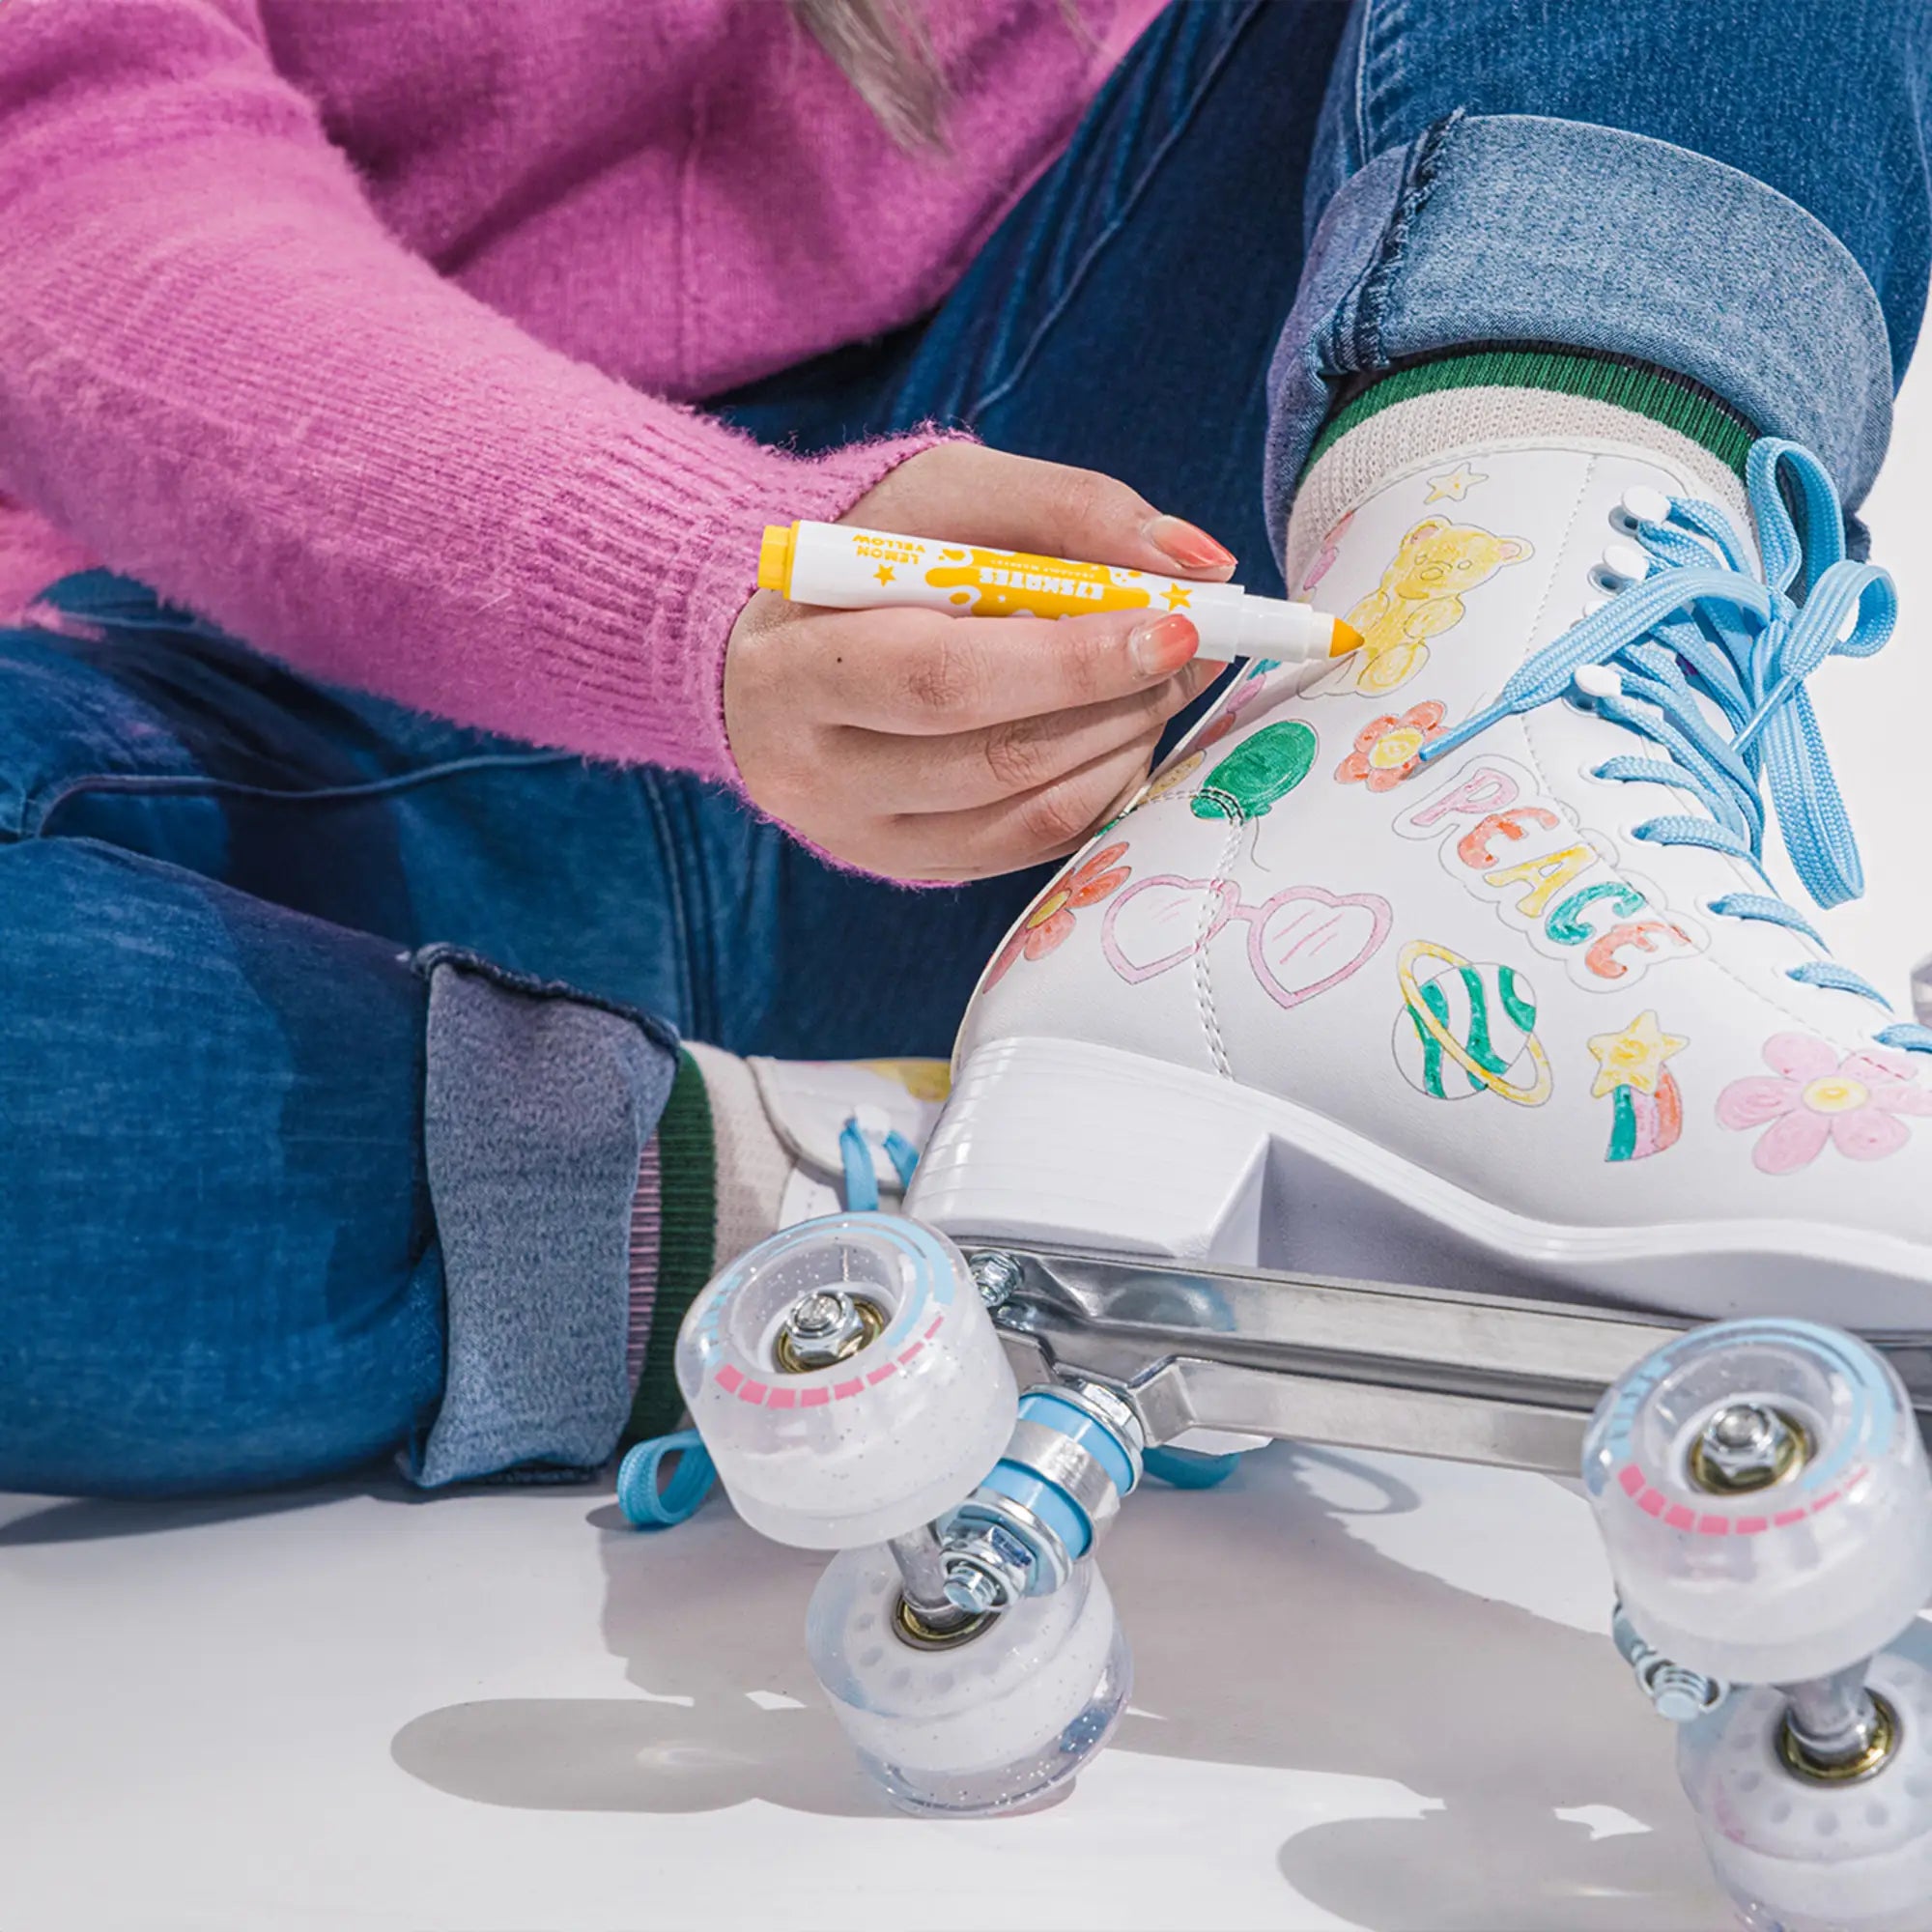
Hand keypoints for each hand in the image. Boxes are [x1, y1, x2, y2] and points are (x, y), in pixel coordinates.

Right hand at [724, 443, 1235, 880]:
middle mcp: (814, 775)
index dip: (1074, 659)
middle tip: (1191, 648)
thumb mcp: (943, 493)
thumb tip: (1198, 562)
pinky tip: (1116, 729)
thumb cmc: (863, 556)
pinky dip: (1101, 785)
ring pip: (1030, 814)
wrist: (774, 644)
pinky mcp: (908, 867)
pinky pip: (1034, 846)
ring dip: (1125, 745)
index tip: (1175, 623)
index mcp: (797, 670)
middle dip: (1120, 701)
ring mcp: (861, 837)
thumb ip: (1067, 510)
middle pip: (998, 759)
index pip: (947, 678)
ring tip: (1160, 681)